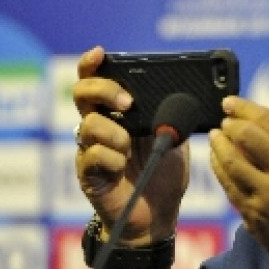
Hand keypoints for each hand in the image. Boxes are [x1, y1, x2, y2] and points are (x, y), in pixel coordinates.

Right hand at [73, 46, 188, 243]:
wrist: (158, 215)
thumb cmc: (163, 173)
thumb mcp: (174, 136)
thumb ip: (173, 113)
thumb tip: (186, 92)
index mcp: (118, 112)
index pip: (97, 78)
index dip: (92, 63)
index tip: (101, 54)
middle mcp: (99, 125)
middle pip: (82, 93)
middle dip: (105, 91)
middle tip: (129, 103)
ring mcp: (91, 149)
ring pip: (87, 125)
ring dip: (115, 133)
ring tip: (130, 148)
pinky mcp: (88, 174)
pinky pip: (92, 156)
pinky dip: (111, 159)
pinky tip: (122, 168)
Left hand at [209, 96, 268, 266]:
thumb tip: (246, 119)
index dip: (244, 107)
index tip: (229, 102)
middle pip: (248, 136)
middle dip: (230, 124)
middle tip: (224, 121)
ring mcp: (267, 194)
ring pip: (232, 160)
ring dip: (219, 144)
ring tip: (216, 135)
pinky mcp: (252, 213)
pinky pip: (228, 184)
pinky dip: (218, 167)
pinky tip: (216, 158)